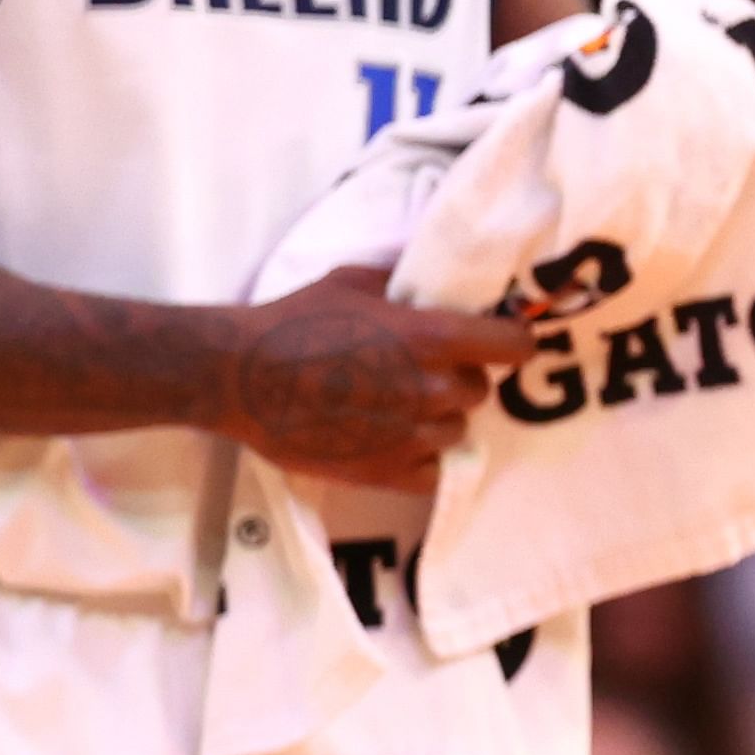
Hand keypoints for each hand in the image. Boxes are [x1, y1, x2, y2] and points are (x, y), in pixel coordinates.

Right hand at [216, 271, 535, 478]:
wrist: (241, 376)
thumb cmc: (295, 319)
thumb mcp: (355, 281)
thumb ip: (406, 284)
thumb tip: (435, 280)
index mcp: (433, 338)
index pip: (513, 346)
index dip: (510, 340)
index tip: (500, 339)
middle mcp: (432, 390)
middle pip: (481, 389)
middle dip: (463, 377)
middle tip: (430, 369)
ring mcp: (410, 437)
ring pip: (456, 430)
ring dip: (439, 418)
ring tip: (402, 404)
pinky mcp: (384, 473)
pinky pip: (433, 473)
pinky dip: (423, 458)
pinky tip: (399, 440)